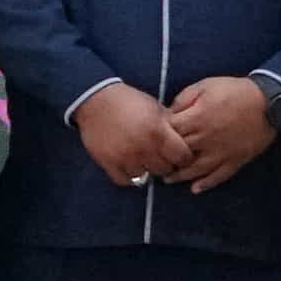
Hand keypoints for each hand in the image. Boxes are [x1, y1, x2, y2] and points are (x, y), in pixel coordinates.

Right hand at [69, 83, 191, 186]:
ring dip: (146, 168)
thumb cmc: (129, 101)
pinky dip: (129, 175)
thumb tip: (185, 138)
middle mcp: (144, 148)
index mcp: (158, 132)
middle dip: (165, 163)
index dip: (183, 156)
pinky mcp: (109, 163)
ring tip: (142, 158)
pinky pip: (126, 181)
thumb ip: (170, 124)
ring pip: (146, 176)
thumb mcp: (155, 107)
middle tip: (160, 155)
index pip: (183, 157)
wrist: (95, 99)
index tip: (178, 153)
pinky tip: (129, 164)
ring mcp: (125, 158)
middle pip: (165, 169)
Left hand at [166, 74, 280, 187]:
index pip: (170, 132)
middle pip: (179, 153)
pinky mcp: (235, 160)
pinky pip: (219, 176)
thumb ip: (184, 99)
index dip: (160, 135)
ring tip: (168, 180)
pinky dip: (207, 184)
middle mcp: (206, 139)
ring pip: (196, 169)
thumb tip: (169, 112)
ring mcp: (221, 152)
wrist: (269, 101)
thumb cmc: (235, 91)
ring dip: (180, 176)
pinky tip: (195, 189)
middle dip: (166, 158)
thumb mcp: (205, 86)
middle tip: (156, 163)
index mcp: (196, 119)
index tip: (155, 137)